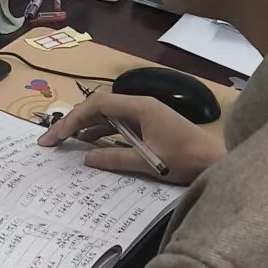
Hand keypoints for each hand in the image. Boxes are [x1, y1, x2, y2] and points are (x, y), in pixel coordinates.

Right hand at [38, 90, 224, 184]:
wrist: (216, 162)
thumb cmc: (186, 160)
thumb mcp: (148, 162)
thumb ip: (115, 159)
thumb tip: (86, 158)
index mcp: (140, 107)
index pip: (97, 105)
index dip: (72, 119)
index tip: (55, 137)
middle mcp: (141, 105)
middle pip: (99, 107)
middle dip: (73, 122)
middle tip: (51, 141)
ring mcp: (146, 114)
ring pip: (108, 116)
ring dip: (86, 127)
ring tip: (64, 143)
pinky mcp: (150, 125)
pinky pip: (119, 125)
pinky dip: (102, 133)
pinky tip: (90, 145)